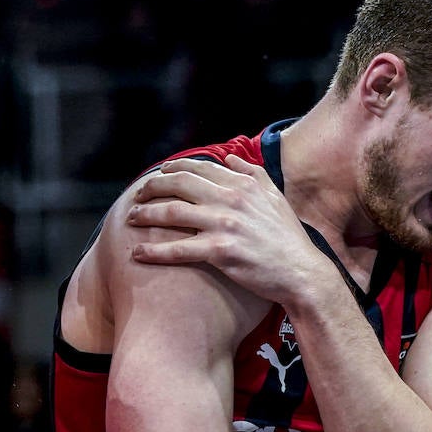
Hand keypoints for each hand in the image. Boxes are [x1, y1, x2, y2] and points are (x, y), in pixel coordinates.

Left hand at [125, 155, 332, 308]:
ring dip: (146, 214)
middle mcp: (231, 199)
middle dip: (152, 187)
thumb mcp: (274, 198)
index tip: (158, 175)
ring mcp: (225, 224)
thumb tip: (230, 159)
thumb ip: (252, 174)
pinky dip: (154, 250)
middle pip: (179, 185)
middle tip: (137, 194)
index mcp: (243, 183)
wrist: (301, 273)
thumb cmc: (288, 238)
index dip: (172, 170)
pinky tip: (137, 253)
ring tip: (130, 219)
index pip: (199, 168)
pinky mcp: (220, 251)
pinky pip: (178, 248)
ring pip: (173, 213)